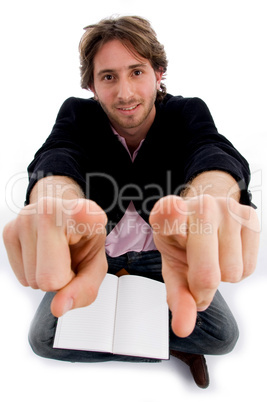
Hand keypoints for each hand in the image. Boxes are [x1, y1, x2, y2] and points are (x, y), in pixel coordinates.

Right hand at [3, 197, 107, 316]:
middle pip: (49, 278)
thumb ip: (85, 289)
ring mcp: (26, 217)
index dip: (83, 217)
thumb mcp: (95, 266)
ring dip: (46, 275)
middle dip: (60, 280)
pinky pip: (21, 277)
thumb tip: (58, 307)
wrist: (63, 220)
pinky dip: (33, 272)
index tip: (86, 212)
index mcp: (85, 213)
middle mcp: (52, 208)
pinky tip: (42, 254)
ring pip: (32, 280)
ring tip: (56, 255)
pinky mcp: (9, 230)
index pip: (82, 216)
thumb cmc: (82, 240)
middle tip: (67, 259)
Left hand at [149, 195, 259, 337]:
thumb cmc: (184, 243)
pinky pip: (249, 266)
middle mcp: (199, 205)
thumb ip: (178, 297)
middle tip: (195, 274)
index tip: (173, 210)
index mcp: (167, 215)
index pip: (169, 215)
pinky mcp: (249, 215)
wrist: (203, 218)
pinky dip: (238, 270)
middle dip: (202, 286)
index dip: (172, 218)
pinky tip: (226, 253)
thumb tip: (183, 328)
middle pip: (207, 272)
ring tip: (212, 257)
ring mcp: (226, 208)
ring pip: (232, 273)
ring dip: (222, 276)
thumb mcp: (173, 268)